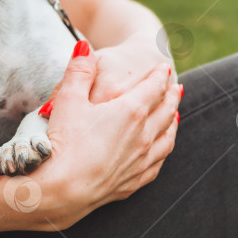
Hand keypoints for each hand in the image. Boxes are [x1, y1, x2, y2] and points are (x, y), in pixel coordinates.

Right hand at [31, 41, 181, 229]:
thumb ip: (78, 70)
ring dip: (173, 123)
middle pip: (165, 111)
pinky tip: (160, 149)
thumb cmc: (64, 142)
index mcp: (130, 111)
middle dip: (171, 96)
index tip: (163, 68)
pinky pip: (158, 163)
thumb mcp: (68, 99)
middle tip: (176, 87)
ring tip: (175, 115)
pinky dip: (164, 150)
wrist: (61, 190)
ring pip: (167, 138)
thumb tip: (83, 46)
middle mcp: (143, 136)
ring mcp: (141, 161)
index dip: (159, 75)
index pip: (153, 88)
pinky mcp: (133, 181)